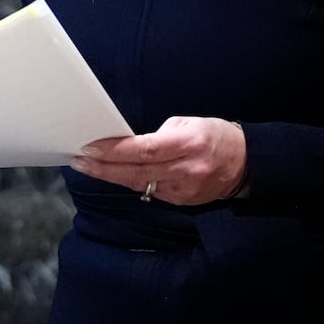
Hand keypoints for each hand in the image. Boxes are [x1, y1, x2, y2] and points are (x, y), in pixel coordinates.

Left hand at [71, 116, 246, 205]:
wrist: (245, 165)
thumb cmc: (216, 136)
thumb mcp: (192, 122)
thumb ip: (161, 134)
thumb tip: (133, 144)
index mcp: (189, 144)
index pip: (144, 150)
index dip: (115, 151)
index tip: (91, 148)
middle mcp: (186, 169)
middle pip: (137, 172)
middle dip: (104, 167)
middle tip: (79, 160)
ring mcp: (183, 189)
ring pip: (140, 184)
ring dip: (113, 176)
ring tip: (89, 166)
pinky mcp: (182, 201)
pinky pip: (151, 191)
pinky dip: (132, 182)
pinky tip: (115, 175)